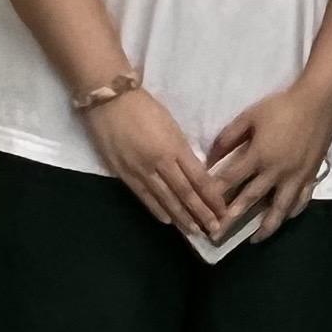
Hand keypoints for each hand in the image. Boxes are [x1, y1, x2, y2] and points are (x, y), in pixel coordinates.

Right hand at [85, 85, 233, 236]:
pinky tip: (167, 220)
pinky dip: (157, 209)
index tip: (223, 211)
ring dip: (182, 217)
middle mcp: (160, 163)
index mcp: (175, 147)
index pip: (199, 179)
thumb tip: (195, 172)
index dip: (212, 198)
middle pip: (185, 194)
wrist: (108, 100)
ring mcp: (140, 170)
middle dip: (201, 214)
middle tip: (215, 230)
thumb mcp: (172, 125)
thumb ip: (183, 151)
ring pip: (166, 199)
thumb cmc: (143, 107)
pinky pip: (144, 196)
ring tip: (194, 231)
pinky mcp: (123, 174)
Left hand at [204, 78, 331, 240]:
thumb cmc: (281, 107)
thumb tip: (210, 158)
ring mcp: (295, 178)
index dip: (214, 194)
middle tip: (218, 236)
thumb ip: (228, 138)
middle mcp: (275, 173)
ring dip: (265, 227)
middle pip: (250, 200)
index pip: (230, 180)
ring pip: (279, 209)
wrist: (319, 103)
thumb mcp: (249, 116)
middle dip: (232, 220)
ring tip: (254, 240)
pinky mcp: (310, 177)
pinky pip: (301, 201)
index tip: (201, 207)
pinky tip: (284, 218)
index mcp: (258, 156)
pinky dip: (292, 212)